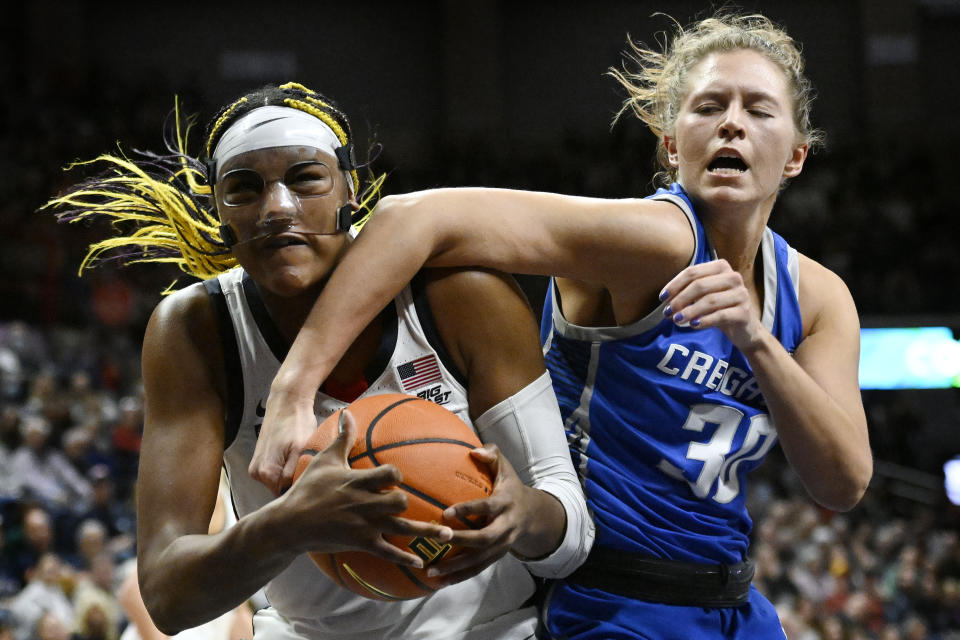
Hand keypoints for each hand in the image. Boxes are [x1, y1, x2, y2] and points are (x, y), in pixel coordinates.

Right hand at [249, 390, 316, 495]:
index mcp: (265, 472)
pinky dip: (285, 468)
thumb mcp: (301, 449)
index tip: (312, 480)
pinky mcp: (260, 461)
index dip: (301, 489)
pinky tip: (294, 456)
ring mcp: (256, 467)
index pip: (285, 496)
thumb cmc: (297, 423)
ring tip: (302, 460)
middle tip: (310, 468)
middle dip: (295, 483)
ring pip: (278, 482)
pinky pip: (275, 473)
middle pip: (280, 490)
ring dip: (291, 475)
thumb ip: (293, 474)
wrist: (287, 402)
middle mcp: (256, 473)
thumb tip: (291, 493)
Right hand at [279, 409, 452, 567]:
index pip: (390, 474)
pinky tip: (420, 564)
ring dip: (428, 533)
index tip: (396, 478)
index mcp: (358, 482)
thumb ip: (342, 438)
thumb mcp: (325, 461)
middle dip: (407, 503)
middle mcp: (365, 504)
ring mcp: (365, 526)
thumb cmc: (307, 489)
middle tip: (412, 505)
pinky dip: (406, 559)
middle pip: (400, 502)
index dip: (397, 476)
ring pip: (402, 529)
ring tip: (449, 536)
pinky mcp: (362, 544)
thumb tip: (348, 413)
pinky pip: (389, 553)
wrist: (290, 523)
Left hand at [426, 444, 538, 584]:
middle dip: (462, 540)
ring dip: (455, 568)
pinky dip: (458, 577)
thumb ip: (492, 456)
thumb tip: (475, 451)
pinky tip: (438, 582)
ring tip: (431, 570)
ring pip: (479, 560)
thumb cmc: (510, 487)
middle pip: (484, 538)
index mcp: (506, 504)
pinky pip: (477, 570)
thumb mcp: (506, 469)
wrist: (534, 516)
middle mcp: (506, 527)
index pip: (487, 507)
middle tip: (439, 539)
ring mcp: (502, 546)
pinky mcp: (495, 558)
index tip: (446, 512)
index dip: (468, 510)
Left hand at [660, 259, 765, 350]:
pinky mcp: (744, 312)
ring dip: (689, 311)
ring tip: (676, 320)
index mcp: (721, 267)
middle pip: (700, 285)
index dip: (675, 285)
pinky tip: (693, 325)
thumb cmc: (719, 308)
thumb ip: (687, 292)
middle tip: (667, 312)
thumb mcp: (704, 295)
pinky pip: (720, 315)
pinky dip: (704, 320)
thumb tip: (666, 299)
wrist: (743, 329)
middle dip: (680, 299)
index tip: (662, 298)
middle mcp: (733, 277)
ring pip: (709, 301)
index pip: (693, 272)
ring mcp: (741, 294)